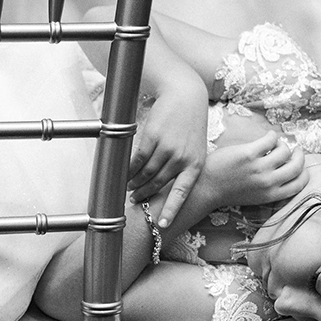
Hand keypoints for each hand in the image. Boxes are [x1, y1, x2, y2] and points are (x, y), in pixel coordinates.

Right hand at [128, 74, 206, 224]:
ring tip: (128, 187)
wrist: (185, 96)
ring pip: (146, 173)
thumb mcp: (195, 148)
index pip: (182, 193)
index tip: (161, 224)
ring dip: (134, 183)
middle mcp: (182, 158)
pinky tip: (124, 174)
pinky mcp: (153, 137)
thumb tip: (168, 188)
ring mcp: (167, 148)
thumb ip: (184, 167)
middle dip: (144, 195)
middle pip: (158, 184)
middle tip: (134, 201)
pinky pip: (137, 159)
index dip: (171, 210)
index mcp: (195, 164)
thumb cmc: (190, 125)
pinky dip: (128, 169)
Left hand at [203, 131, 308, 208]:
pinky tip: (267, 136)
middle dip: (299, 155)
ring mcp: (259, 168)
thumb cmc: (229, 190)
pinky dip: (272, 135)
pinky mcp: (249, 154)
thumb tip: (287, 169)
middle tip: (295, 150)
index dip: (304, 172)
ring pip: (285, 150)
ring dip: (283, 144)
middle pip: (297, 166)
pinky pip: (270, 139)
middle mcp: (268, 183)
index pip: (300, 184)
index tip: (300, 165)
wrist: (206, 187)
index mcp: (272, 195)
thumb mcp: (256, 196)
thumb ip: (272, 188)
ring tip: (275, 143)